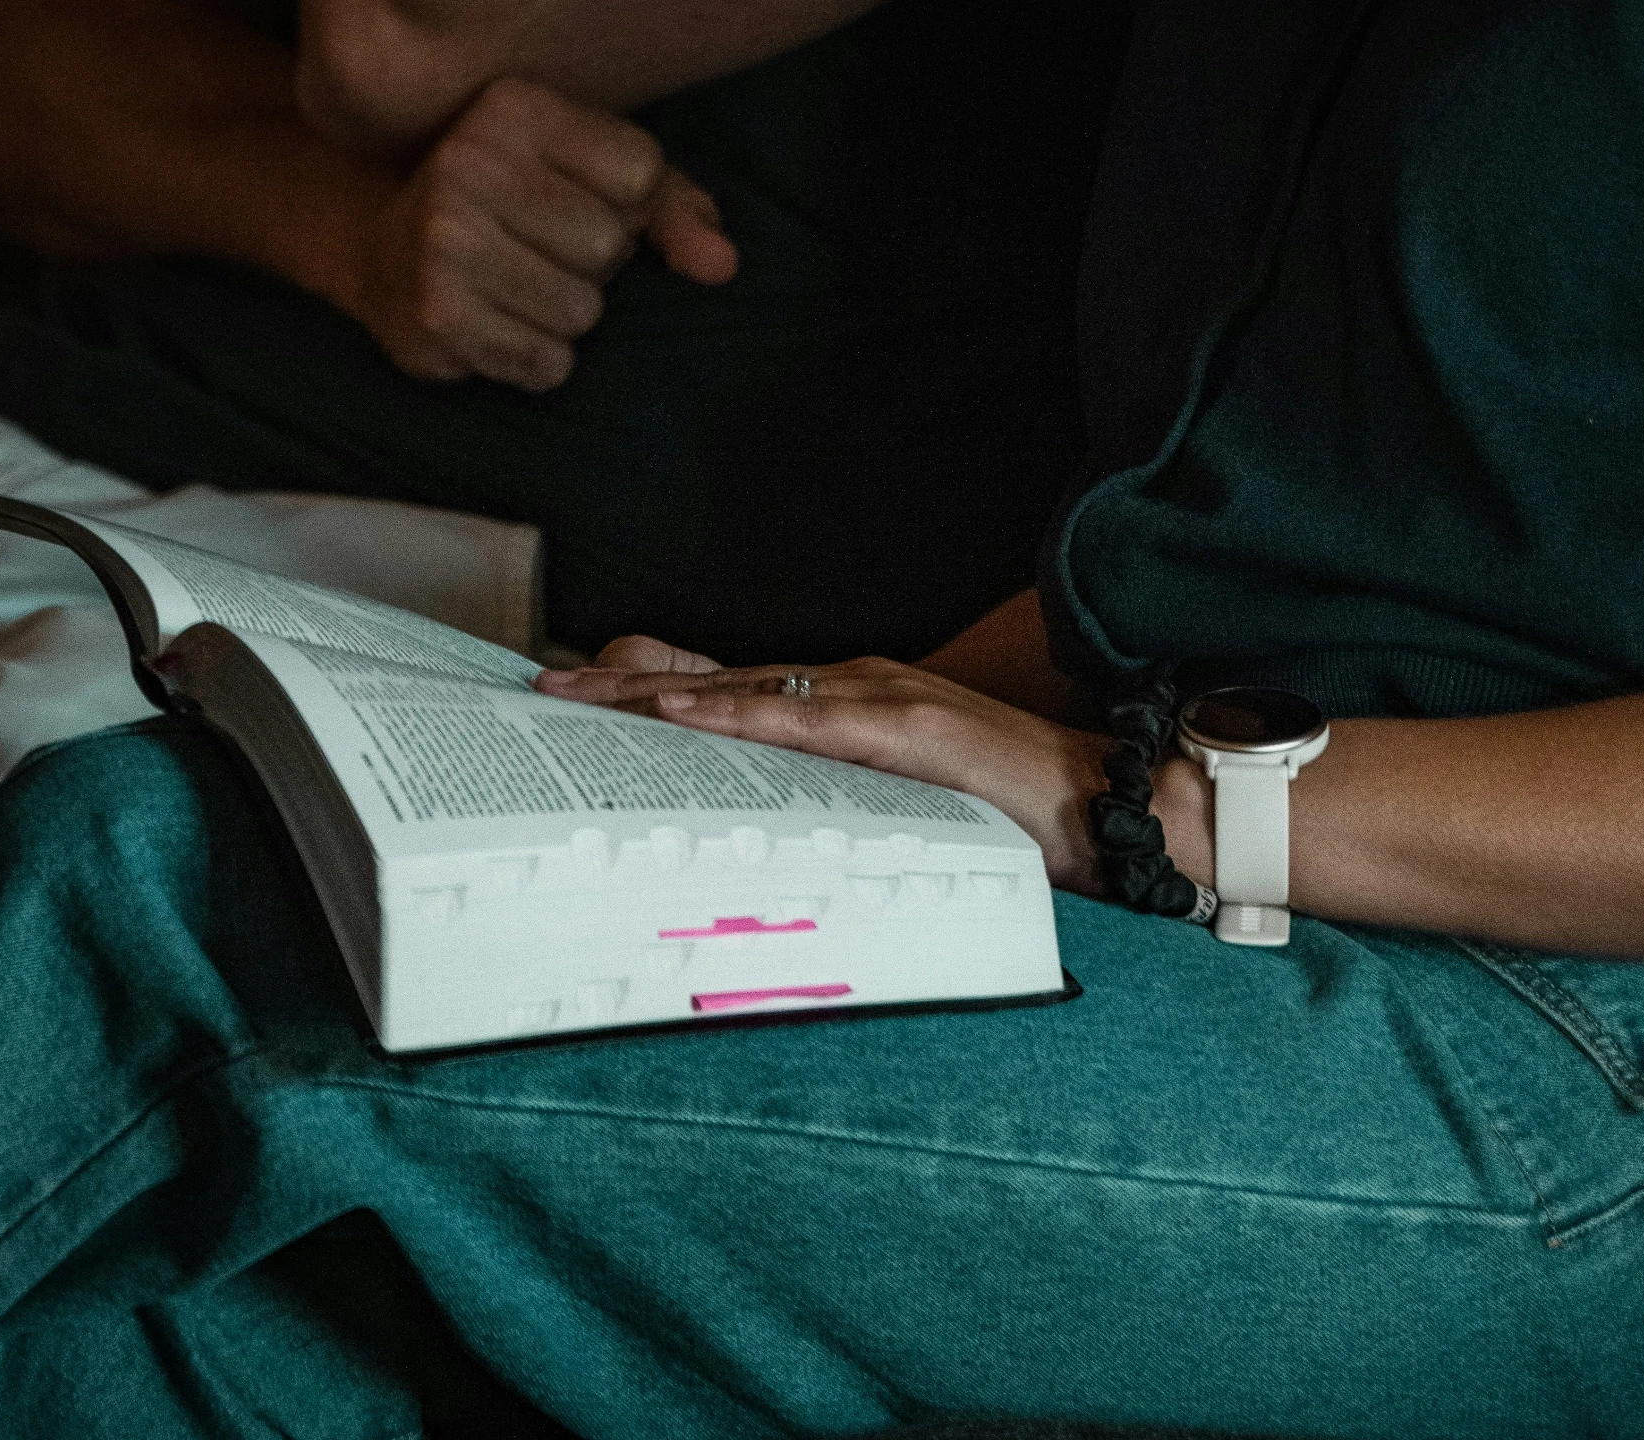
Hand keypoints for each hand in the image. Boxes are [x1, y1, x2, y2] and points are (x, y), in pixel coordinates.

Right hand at [339, 76, 737, 390]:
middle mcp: (465, 161)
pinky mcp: (435, 318)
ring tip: (518, 288)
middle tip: (540, 251)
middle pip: (608, 246)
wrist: (387, 255)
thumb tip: (720, 266)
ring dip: (566, 317)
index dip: (630, 207)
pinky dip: (538, 359)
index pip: (639, 173)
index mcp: (513, 108)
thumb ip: (676, 211)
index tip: (579, 201)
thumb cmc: (523, 211)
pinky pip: (547, 365)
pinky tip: (497, 324)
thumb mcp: (599, 181)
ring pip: (581, 313)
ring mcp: (441, 242)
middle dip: (593, 266)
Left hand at [535, 642, 1113, 891]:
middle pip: (714, 682)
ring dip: (652, 697)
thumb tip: (769, 838)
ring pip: (744, 694)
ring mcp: (878, 697)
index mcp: (849, 706)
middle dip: (621, 688)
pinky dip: (735, 720)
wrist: (1103, 805)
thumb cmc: (1010, 815)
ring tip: (577, 701)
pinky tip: (678, 718)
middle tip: (539, 693)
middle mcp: (853, 684)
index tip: (574, 701)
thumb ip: (839, 802)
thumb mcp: (902, 806)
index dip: (647, 692)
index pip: (728, 694)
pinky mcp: (905, 727)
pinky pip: (803, 723)